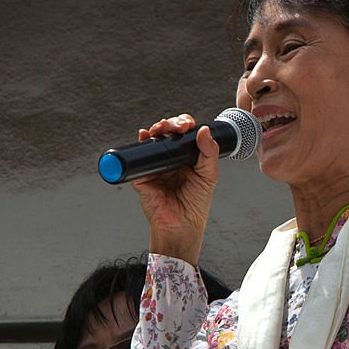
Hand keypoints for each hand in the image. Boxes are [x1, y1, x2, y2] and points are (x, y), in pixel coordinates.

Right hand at [132, 114, 218, 264]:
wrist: (182, 225)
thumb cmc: (196, 203)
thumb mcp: (209, 175)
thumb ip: (209, 153)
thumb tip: (205, 131)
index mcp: (187, 157)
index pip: (184, 134)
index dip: (184, 124)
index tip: (187, 124)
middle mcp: (171, 158)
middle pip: (167, 132)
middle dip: (170, 124)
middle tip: (176, 126)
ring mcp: (156, 164)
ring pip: (153, 140)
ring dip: (156, 129)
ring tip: (161, 128)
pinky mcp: (142, 174)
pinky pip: (139, 156)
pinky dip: (140, 143)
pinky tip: (144, 136)